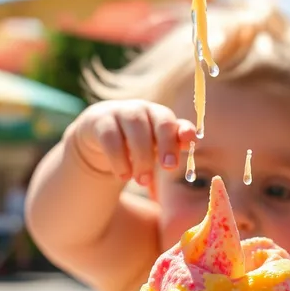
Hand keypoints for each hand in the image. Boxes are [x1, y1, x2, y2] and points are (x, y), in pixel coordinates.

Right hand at [69, 100, 195, 184]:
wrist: (97, 134)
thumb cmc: (134, 143)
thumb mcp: (154, 148)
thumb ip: (173, 148)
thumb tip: (191, 158)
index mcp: (160, 116)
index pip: (175, 121)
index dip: (184, 130)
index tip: (190, 143)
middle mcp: (143, 109)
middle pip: (160, 121)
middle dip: (167, 144)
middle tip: (169, 168)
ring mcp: (121, 112)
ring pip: (136, 129)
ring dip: (142, 157)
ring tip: (142, 181)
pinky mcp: (100, 121)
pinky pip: (111, 138)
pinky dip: (119, 159)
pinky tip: (124, 176)